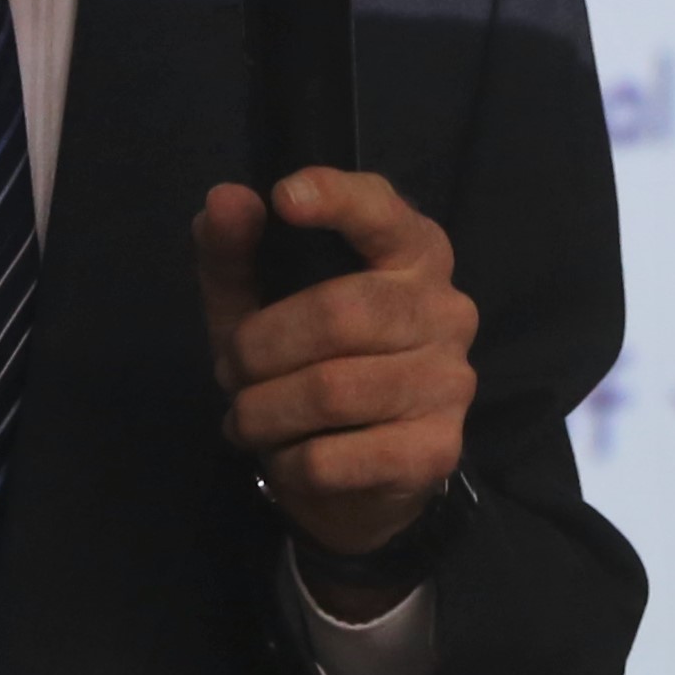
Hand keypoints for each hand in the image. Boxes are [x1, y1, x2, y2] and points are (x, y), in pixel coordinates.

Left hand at [193, 169, 476, 612]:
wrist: (356, 476)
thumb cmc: (303, 361)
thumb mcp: (256, 301)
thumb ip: (233, 251)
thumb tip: (224, 200)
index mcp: (412, 251)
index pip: (383, 212)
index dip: (336, 199)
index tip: (283, 198)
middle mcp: (447, 308)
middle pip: (341, 313)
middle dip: (260, 346)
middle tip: (229, 370)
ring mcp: (450, 381)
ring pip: (332, 390)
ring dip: (264, 410)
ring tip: (245, 417)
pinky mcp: (437, 450)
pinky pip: (334, 456)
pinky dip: (287, 460)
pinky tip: (284, 455)